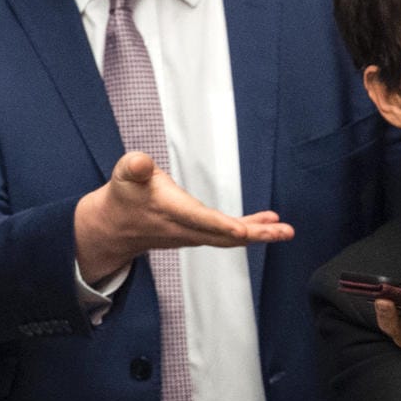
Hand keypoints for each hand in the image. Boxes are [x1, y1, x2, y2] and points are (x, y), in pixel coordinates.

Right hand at [74, 151, 292, 282]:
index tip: (242, 230)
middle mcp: (184, 229)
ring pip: (229, 239)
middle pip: (223, 235)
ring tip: (285, 230)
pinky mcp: (198, 234)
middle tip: (283, 232)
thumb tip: (140, 162)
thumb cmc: (124, 194)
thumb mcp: (123, 175)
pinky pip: (227, 235)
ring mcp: (193, 235)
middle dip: (254, 234)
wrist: (115, 228)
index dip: (220, 225)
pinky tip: (269, 222)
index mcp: (168, 211)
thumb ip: (133, 167)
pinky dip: (249, 229)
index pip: (197, 219)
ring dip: (259, 234)